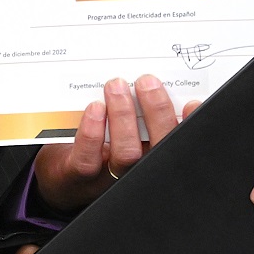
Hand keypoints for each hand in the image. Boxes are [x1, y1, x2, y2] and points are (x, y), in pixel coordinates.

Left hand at [32, 74, 183, 211]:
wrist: (61, 174)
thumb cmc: (100, 141)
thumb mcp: (126, 126)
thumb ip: (141, 110)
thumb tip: (151, 75)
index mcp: (152, 155)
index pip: (176, 142)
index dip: (188, 124)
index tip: (192, 103)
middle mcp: (137, 171)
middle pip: (158, 148)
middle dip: (157, 113)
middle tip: (147, 82)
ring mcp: (109, 178)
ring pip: (126, 153)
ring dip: (123, 117)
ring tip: (116, 86)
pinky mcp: (79, 179)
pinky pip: (88, 160)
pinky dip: (92, 133)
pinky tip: (94, 108)